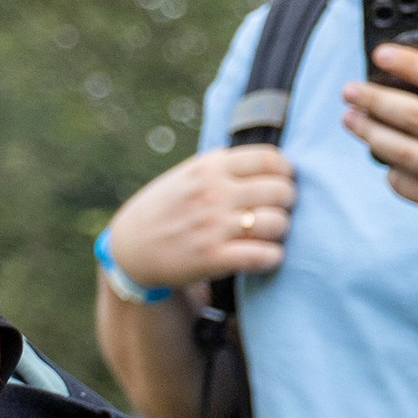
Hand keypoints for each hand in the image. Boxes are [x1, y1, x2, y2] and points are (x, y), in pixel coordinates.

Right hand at [104, 143, 296, 294]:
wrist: (130, 248)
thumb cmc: (166, 208)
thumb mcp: (188, 174)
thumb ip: (224, 166)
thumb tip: (269, 162)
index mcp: (210, 168)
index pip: (269, 159)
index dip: (286, 172)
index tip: (282, 183)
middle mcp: (214, 193)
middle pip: (280, 191)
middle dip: (286, 203)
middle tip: (278, 212)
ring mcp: (213, 226)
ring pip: (277, 223)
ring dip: (280, 231)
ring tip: (270, 235)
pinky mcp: (212, 258)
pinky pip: (261, 256)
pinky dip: (272, 258)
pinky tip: (267, 258)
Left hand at [342, 40, 417, 246]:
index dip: (409, 63)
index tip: (381, 54)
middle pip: (412, 114)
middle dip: (374, 99)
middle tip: (350, 90)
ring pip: (401, 150)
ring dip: (370, 133)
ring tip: (351, 119)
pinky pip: (407, 185)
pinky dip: (390, 172)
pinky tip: (382, 160)